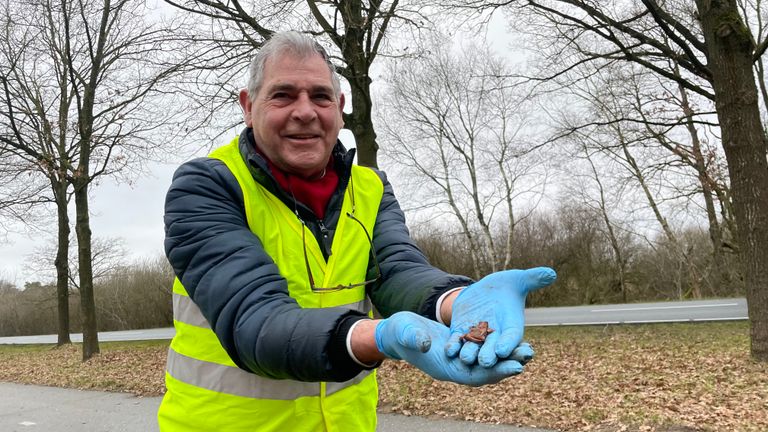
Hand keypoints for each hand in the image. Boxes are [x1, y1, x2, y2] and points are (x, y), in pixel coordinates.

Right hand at [375, 311, 525, 385]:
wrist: (399, 331)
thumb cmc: (400, 333)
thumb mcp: (405, 333)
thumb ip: (414, 339)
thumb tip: (425, 343)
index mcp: (445, 369)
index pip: (475, 376)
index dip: (495, 372)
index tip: (516, 367)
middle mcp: (456, 368)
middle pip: (487, 371)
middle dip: (508, 364)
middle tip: (529, 353)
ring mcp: (460, 359)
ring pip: (488, 362)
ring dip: (507, 356)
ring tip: (528, 348)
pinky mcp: (463, 348)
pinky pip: (485, 350)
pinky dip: (499, 347)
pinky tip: (514, 339)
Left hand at [446, 267, 555, 366]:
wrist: (484, 292)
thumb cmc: (506, 286)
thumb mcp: (517, 280)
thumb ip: (533, 279)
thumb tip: (551, 274)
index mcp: (512, 326)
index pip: (512, 337)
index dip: (508, 343)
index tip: (504, 350)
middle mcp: (496, 335)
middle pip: (493, 348)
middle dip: (489, 354)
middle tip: (486, 362)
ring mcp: (477, 336)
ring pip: (474, 348)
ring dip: (470, 354)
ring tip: (466, 358)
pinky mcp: (461, 332)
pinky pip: (457, 342)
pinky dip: (454, 346)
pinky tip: (449, 350)